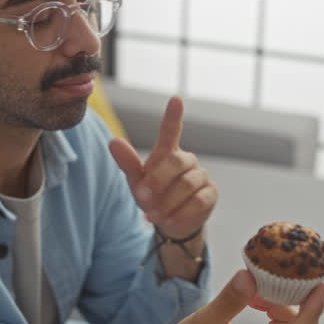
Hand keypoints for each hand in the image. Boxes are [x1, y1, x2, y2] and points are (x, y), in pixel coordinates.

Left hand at [109, 96, 216, 239]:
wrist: (170, 223)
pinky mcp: (211, 194)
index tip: (176, 100)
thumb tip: (113, 142)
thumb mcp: (136, 181)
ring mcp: (201, 176)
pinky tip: (168, 220)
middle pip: (176, 163)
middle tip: (142, 198)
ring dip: (167, 202)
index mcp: (167, 153)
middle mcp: (187, 160)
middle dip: (158, 181)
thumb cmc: (152, 196)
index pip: (171, 130)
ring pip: (187, 184)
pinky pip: (199, 200)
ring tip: (152, 215)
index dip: (173, 116)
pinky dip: (181, 212)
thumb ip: (127, 163)